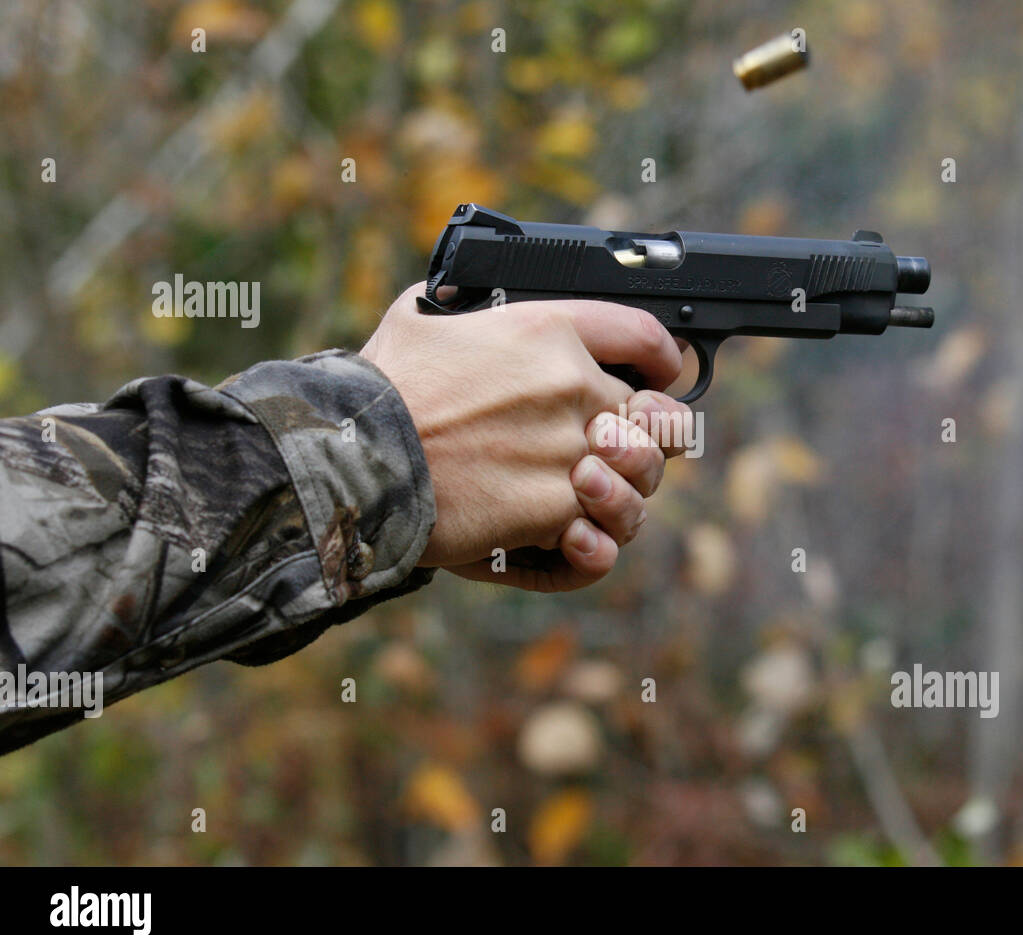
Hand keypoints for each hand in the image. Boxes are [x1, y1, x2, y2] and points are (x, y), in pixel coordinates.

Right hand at [359, 283, 688, 590]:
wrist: (356, 458)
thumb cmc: (378, 388)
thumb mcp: (422, 314)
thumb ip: (468, 305)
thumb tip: (470, 300)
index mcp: (548, 330)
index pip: (643, 333)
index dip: (665, 358)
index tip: (664, 373)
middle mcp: (572, 385)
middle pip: (656, 415)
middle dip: (644, 437)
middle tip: (615, 451)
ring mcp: (569, 449)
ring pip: (641, 479)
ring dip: (625, 492)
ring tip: (591, 495)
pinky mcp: (555, 508)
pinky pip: (603, 533)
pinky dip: (592, 543)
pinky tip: (572, 538)